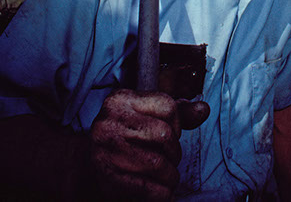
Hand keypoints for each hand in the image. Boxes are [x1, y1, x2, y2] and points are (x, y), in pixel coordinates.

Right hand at [90, 88, 208, 200]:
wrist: (87, 162)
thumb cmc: (126, 135)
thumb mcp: (148, 115)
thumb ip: (179, 112)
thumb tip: (203, 110)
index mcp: (121, 99)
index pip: (168, 106)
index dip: (177, 124)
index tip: (171, 135)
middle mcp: (110, 120)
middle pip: (164, 135)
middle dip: (175, 152)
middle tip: (171, 160)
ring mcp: (106, 149)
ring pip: (158, 163)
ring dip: (170, 175)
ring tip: (169, 177)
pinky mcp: (107, 176)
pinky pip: (147, 188)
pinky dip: (162, 194)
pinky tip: (163, 193)